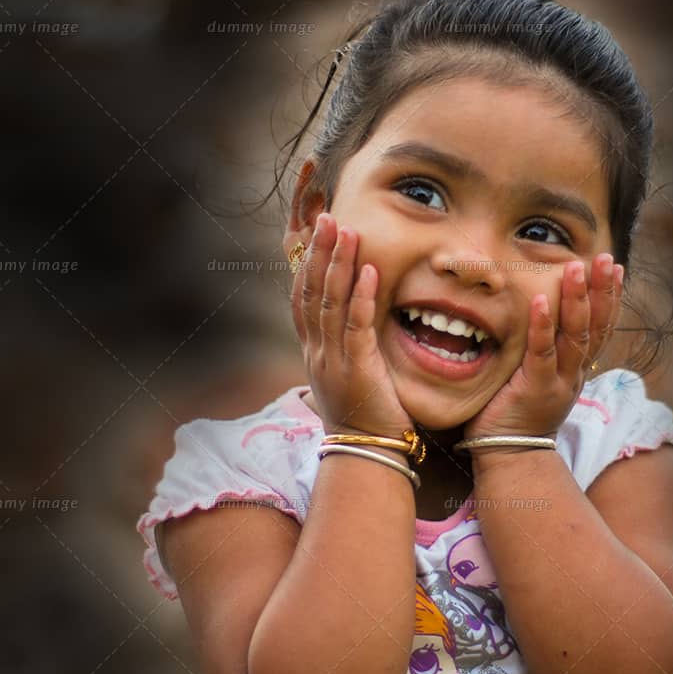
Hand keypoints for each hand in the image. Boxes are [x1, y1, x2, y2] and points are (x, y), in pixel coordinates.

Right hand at [293, 212, 412, 438]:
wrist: (367, 456)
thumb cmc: (365, 417)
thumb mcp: (348, 376)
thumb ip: (347, 347)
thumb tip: (353, 321)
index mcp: (314, 352)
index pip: (302, 299)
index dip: (306, 264)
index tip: (314, 233)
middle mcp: (317, 352)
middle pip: (311, 292)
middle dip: (319, 252)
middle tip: (327, 218)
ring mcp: (333, 360)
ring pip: (330, 303)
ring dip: (339, 264)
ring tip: (347, 230)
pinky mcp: (357, 369)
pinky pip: (357, 326)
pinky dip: (362, 296)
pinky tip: (371, 271)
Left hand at [463, 254, 623, 448]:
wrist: (512, 459)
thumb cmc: (517, 415)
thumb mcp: (539, 379)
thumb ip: (544, 351)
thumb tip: (536, 315)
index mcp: (577, 370)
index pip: (601, 328)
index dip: (610, 298)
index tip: (615, 269)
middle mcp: (574, 374)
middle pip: (596, 327)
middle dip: (603, 291)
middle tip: (607, 258)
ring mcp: (558, 382)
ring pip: (575, 336)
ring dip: (577, 300)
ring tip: (576, 268)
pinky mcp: (534, 389)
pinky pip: (541, 354)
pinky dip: (542, 325)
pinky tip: (539, 300)